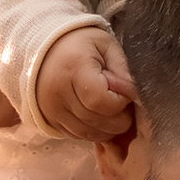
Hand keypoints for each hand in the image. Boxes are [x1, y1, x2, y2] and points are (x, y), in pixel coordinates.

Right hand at [35, 22, 139, 140]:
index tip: (125, 90)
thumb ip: (123, 69)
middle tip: (122, 100)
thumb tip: (135, 95)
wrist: (45, 49)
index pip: (101, 101)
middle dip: (120, 117)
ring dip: (109, 128)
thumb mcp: (106, 45)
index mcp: (73, 69)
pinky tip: (98, 114)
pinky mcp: (50, 121)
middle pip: (99, 122)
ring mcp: (52, 110)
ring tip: (111, 107)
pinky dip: (94, 130)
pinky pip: (80, 136)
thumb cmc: (80, 44)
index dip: (121, 101)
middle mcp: (58, 93)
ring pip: (90, 134)